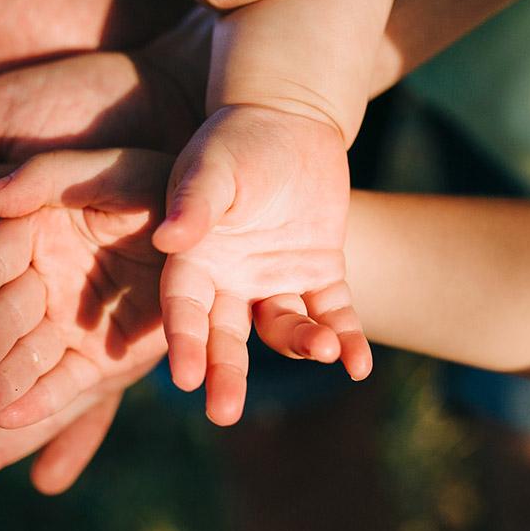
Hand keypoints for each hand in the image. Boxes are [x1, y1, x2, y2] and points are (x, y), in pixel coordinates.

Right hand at [0, 149, 170, 429]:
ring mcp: (68, 324)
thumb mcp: (107, 167)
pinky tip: (10, 420)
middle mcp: (40, 280)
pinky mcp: (100, 360)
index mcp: (31, 230)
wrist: (220, 219)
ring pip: (24, 360)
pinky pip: (69, 384)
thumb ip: (45, 176)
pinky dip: (43, 402)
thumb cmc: (157, 183)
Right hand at [152, 105, 372, 425]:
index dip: (184, 343)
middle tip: (224, 413)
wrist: (291, 117)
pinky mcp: (319, 272)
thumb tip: (171, 241)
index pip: (184, 309)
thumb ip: (194, 204)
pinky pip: (333, 314)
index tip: (186, 379)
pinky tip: (358, 365)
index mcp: (194, 258)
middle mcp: (230, 279)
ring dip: (302, 344)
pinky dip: (347, 338)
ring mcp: (275, 279)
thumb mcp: (212, 168)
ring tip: (325, 351)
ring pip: (285, 328)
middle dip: (226, 374)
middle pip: (225, 337)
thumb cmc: (238, 139)